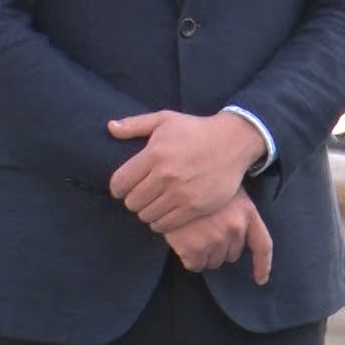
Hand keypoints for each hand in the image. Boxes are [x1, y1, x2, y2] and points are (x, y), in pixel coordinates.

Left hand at [108, 111, 265, 232]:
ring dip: (146, 211)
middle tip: (142, 193)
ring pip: (146, 215)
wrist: (234, 142)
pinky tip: (165, 211)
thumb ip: (135, 124)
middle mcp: (166, 175)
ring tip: (154, 202)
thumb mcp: (165, 119)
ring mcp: (181, 193)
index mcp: (155, 154)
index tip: (125, 186)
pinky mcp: (195, 207)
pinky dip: (160, 222)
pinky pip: (165, 224)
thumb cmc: (196, 130)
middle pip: (131, 202)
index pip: (119, 183)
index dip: (118, 187)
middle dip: (133, 199)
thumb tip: (110, 127)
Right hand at [162, 189, 273, 284]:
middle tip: (205, 231)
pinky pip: (195, 265)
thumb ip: (237, 215)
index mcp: (247, 213)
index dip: (262, 265)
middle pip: (232, 255)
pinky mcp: (194, 248)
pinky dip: (189, 258)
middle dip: (220, 248)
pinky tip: (183, 241)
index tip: (261, 280)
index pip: (263, 245)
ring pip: (213, 262)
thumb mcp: (227, 192)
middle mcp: (235, 228)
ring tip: (193, 233)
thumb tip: (237, 240)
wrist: (172, 184)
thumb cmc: (200, 186)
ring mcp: (215, 239)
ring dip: (204, 254)